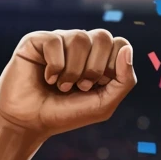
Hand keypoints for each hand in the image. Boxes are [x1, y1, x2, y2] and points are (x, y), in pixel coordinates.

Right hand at [0, 29, 136, 140]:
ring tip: (63, 86)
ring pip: (80, 37)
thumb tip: (127, 48)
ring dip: (73, 70)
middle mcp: (81, 45)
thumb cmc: (68, 113)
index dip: (113, 66)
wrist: (33, 122)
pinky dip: (55, 66)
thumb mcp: (105, 103)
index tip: (98, 85)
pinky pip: (55, 41)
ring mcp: (59, 41)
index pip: (120, 43)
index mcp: (100, 56)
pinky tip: (48, 78)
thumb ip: (124, 79)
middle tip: (82, 86)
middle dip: (95, 68)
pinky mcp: (36, 41)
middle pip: (103, 36)